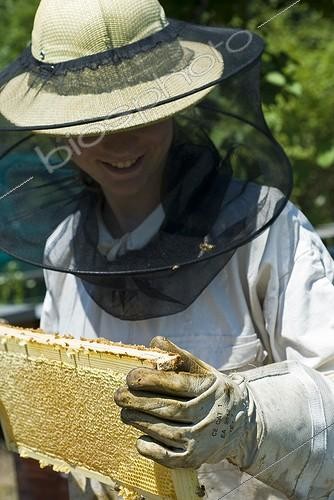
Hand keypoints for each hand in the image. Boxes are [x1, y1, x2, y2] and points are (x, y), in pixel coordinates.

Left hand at [114, 336, 258, 468]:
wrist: (242, 426)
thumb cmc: (213, 392)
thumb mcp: (203, 370)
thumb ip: (179, 356)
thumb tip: (154, 343)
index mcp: (211, 388)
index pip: (178, 384)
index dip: (152, 381)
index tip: (131, 377)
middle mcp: (209, 415)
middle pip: (169, 409)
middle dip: (139, 402)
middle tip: (119, 395)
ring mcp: (203, 440)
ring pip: (166, 432)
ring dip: (140, 421)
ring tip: (125, 412)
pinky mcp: (195, 459)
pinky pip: (168, 457)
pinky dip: (150, 448)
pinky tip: (140, 437)